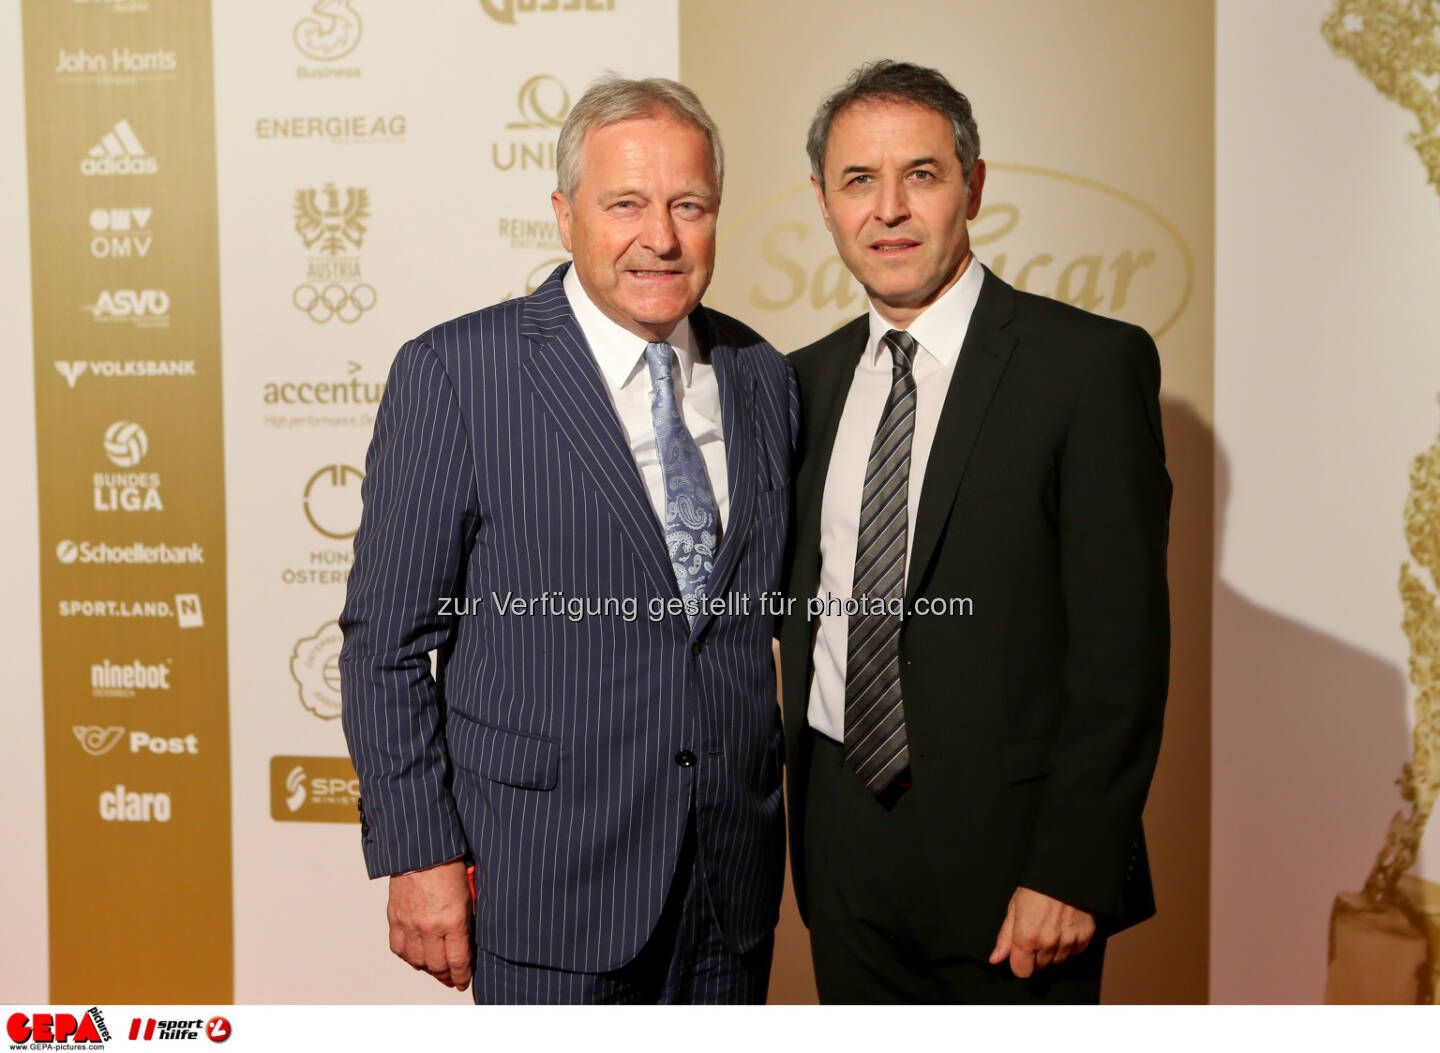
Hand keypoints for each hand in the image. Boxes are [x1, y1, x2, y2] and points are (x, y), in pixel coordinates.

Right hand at [386, 859, 472, 990]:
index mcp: (453, 919)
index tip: (464, 982)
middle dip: (446, 976)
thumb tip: (468, 942)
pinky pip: (399, 948)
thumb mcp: (469, 894)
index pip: (458, 961)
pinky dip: (408, 957)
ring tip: (435, 970)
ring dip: (427, 969)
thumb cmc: (449, 866)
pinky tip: (416, 957)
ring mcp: (410, 923)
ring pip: (417, 961)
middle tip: (451, 979)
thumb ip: (467, 920)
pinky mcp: (395, 918)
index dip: (462, 976)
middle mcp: (430, 926)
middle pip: (437, 966)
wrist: (421, 850)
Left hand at [988, 886, 1094, 978]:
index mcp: (1027, 936)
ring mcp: (1068, 941)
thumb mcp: (1014, 907)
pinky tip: (1064, 926)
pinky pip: (1074, 952)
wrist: (1064, 872)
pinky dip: (1069, 944)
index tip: (1020, 952)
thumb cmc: (1036, 887)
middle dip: (1036, 954)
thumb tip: (996, 958)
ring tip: (1050, 927)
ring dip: (1052, 950)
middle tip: (1036, 931)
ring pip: (1057, 961)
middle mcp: (1048, 943)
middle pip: (1040, 966)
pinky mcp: (1084, 937)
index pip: (1022, 971)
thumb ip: (1005, 937)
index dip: (1019, 962)